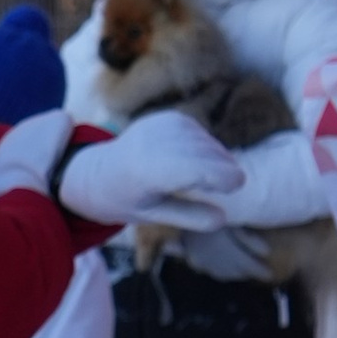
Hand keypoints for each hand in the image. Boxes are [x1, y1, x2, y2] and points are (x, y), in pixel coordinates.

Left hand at [60, 114, 240, 231]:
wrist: (99, 171)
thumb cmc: (128, 198)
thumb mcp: (154, 215)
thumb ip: (188, 217)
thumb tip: (223, 219)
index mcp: (147, 172)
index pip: (195, 169)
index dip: (222, 176)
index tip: (237, 185)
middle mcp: (155, 143)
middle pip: (207, 156)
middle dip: (223, 171)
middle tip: (223, 187)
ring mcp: (163, 126)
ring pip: (209, 144)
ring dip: (215, 161)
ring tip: (194, 179)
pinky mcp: (171, 118)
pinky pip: (203, 135)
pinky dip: (205, 150)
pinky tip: (190, 161)